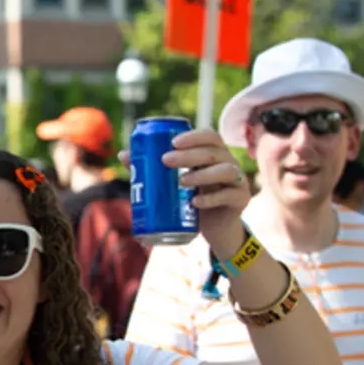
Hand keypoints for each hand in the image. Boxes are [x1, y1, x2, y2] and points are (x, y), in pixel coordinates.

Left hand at [123, 128, 250, 255]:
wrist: (215, 228)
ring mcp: (238, 181)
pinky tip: (195, 203)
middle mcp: (228, 163)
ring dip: (202, 174)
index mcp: (213, 154)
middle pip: (213, 152)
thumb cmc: (192, 199)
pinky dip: (212, 198)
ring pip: (226, 170)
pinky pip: (230, 195)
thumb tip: (123, 154)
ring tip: (181, 182)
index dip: (193, 136)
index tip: (172, 142)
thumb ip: (151, 169)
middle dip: (189, 154)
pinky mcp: (241, 199)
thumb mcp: (173, 184)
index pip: (209, 136)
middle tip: (166, 160)